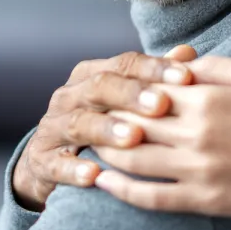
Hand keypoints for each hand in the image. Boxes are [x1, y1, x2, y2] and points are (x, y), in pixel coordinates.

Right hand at [12, 47, 196, 210]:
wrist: (50, 162)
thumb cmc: (101, 126)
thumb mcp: (124, 102)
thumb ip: (154, 79)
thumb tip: (188, 53)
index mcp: (90, 76)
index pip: (124, 64)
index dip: (154, 69)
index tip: (186, 77)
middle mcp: (68, 97)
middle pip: (99, 87)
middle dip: (131, 95)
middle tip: (162, 104)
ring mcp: (52, 128)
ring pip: (78, 123)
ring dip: (105, 130)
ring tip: (133, 138)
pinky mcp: (42, 160)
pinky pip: (56, 164)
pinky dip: (73, 169)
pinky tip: (94, 176)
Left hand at [93, 57, 230, 221]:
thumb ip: (213, 65)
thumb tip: (178, 60)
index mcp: (206, 98)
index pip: (143, 90)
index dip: (117, 89)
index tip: (100, 88)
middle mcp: (195, 133)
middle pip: (130, 123)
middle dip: (103, 118)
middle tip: (85, 115)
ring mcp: (198, 169)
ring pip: (132, 160)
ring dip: (104, 151)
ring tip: (88, 144)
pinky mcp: (205, 199)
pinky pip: (152, 198)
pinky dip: (121, 192)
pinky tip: (103, 183)